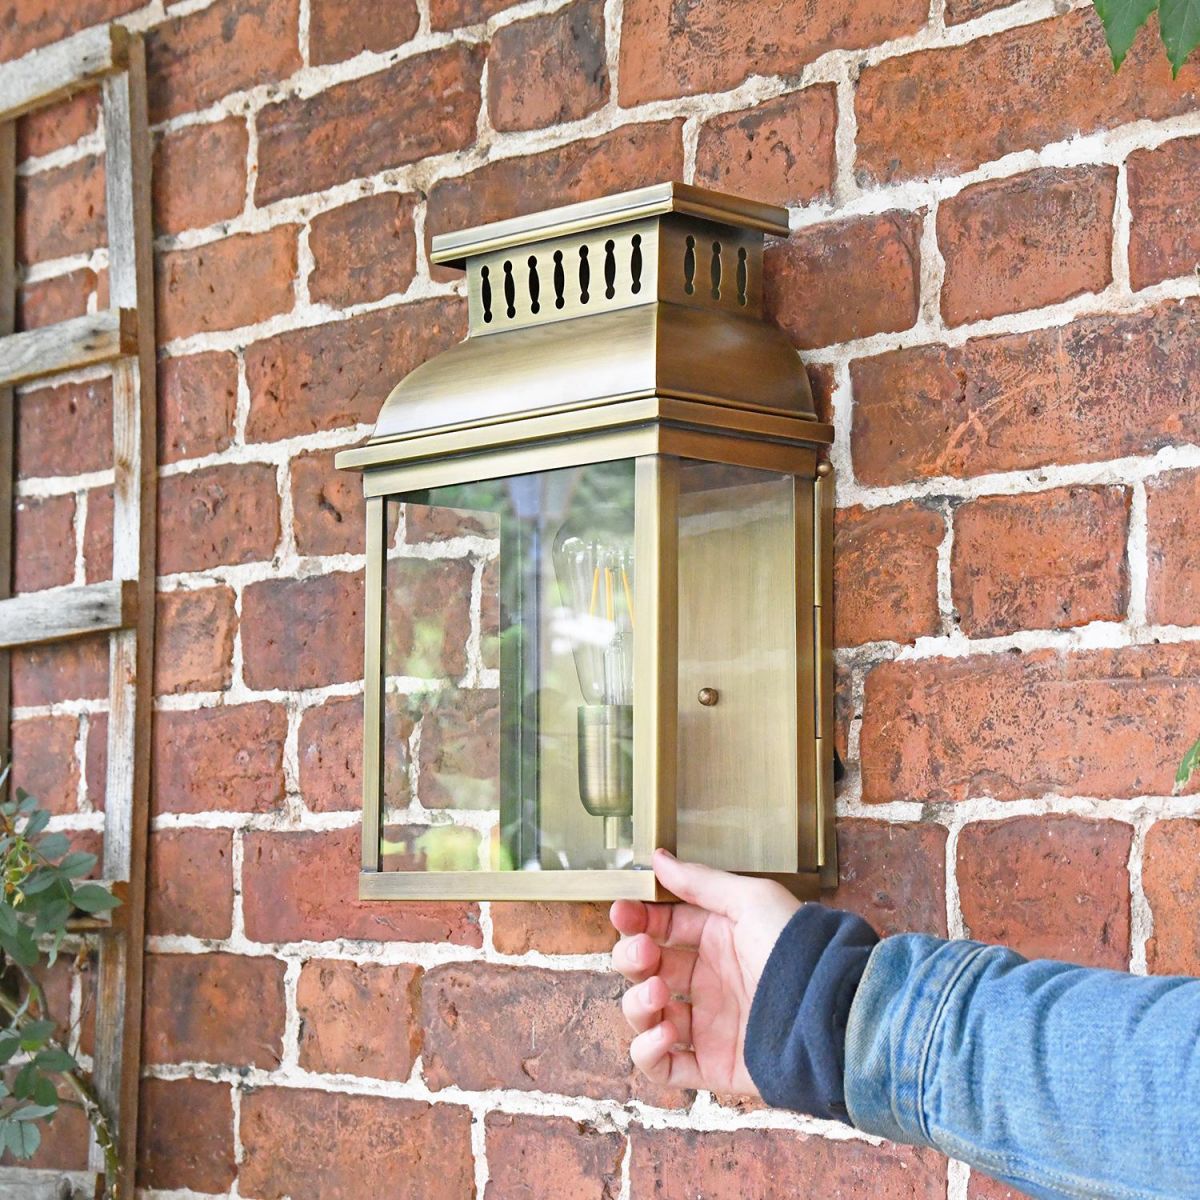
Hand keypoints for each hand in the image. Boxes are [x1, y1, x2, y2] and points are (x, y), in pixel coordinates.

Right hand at [610, 849, 800, 1094]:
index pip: (661, 928)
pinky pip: (662, 1066)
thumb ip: (700, 882)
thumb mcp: (750, 901)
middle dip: (631, 957)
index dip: (636, 920)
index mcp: (717, 940)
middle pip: (645, 969)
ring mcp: (708, 1024)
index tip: (622, 912)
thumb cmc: (797, 949)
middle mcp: (709, 981)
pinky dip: (648, 1052)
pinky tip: (662, 1034)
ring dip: (637, 1002)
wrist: (831, 1012)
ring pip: (645, 1015)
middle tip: (642, 951)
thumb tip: (658, 859)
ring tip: (658, 993)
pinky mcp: (712, 1065)